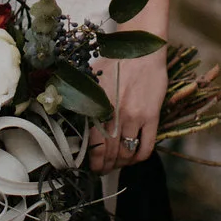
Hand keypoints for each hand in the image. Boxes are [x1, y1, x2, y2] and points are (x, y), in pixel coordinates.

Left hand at [88, 51, 167, 173]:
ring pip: (127, 152)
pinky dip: (140, 157)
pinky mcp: (152, 117)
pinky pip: (146, 146)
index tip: (93, 166)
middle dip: (106, 166)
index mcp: (97, 106)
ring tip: (118, 164)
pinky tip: (135, 157)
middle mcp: (115, 115)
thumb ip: (80, 96)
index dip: (93, 161)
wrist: (142, 50)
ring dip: (122, 163)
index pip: (94, 144)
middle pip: (110, 153)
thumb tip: (68, 111)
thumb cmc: (115, 62)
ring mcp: (134, 117)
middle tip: (104, 170)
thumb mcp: (90, 77)